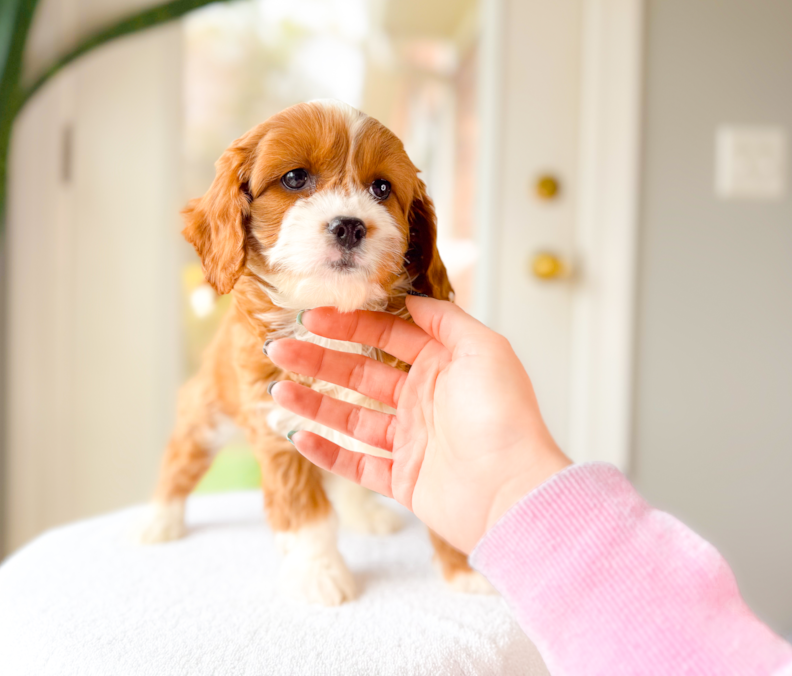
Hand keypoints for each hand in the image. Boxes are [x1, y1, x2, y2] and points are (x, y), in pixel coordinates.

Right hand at [265, 296, 570, 552]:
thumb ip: (447, 320)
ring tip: (278, 390)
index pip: (388, 337)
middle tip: (280, 348)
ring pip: (351, 417)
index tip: (313, 316)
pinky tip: (298, 435)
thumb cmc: (503, 418)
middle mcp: (425, 401)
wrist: (512, 493)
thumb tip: (412, 299)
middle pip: (361, 374)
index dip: (350, 325)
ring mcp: (412, 442)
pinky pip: (357, 463)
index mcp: (443, 367)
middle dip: (319, 360)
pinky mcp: (404, 480)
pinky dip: (327, 451)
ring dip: (314, 403)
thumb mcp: (484, 350)